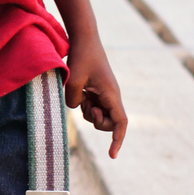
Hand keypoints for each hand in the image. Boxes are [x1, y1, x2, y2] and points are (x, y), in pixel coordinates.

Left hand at [64, 33, 127, 158]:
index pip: (120, 123)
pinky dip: (85, 104)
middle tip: (87, 107)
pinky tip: (80, 91)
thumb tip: (77, 108)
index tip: (112, 155)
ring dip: (88, 112)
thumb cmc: (82, 57)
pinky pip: (93, 106)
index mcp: (111, 94)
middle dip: (97, 121)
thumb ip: (73, 101)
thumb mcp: (73, 81)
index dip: (117, 140)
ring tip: (82, 94)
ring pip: (99, 115)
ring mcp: (106, 93)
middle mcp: (112, 96)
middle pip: (109, 123)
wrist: (85, 39)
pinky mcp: (99, 90)